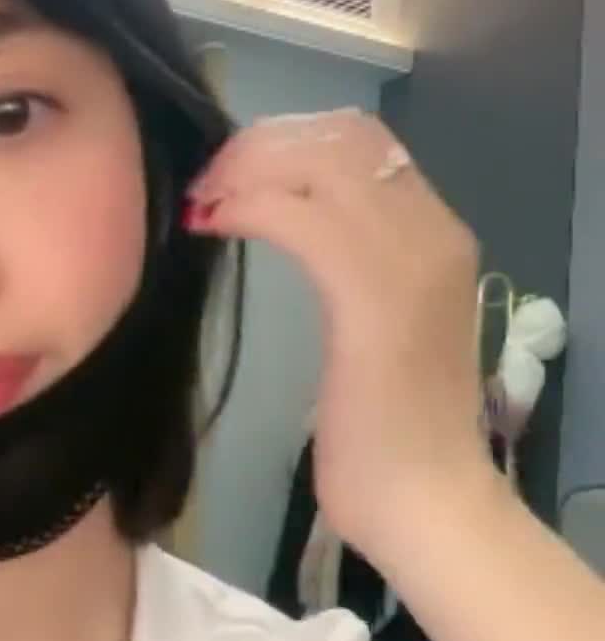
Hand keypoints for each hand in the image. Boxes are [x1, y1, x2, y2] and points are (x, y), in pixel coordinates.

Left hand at [185, 110, 497, 570]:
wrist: (426, 505)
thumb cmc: (390, 444)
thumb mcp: (377, 335)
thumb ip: (353, 277)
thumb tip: (297, 234)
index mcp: (438, 239)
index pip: (364, 144)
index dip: (289, 140)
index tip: (232, 170)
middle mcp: (434, 233)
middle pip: (341, 135)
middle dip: (261, 143)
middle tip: (206, 179)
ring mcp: (410, 260)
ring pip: (318, 162)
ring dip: (246, 168)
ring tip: (201, 199)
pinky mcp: (371, 296)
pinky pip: (297, 217)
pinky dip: (245, 206)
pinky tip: (208, 224)